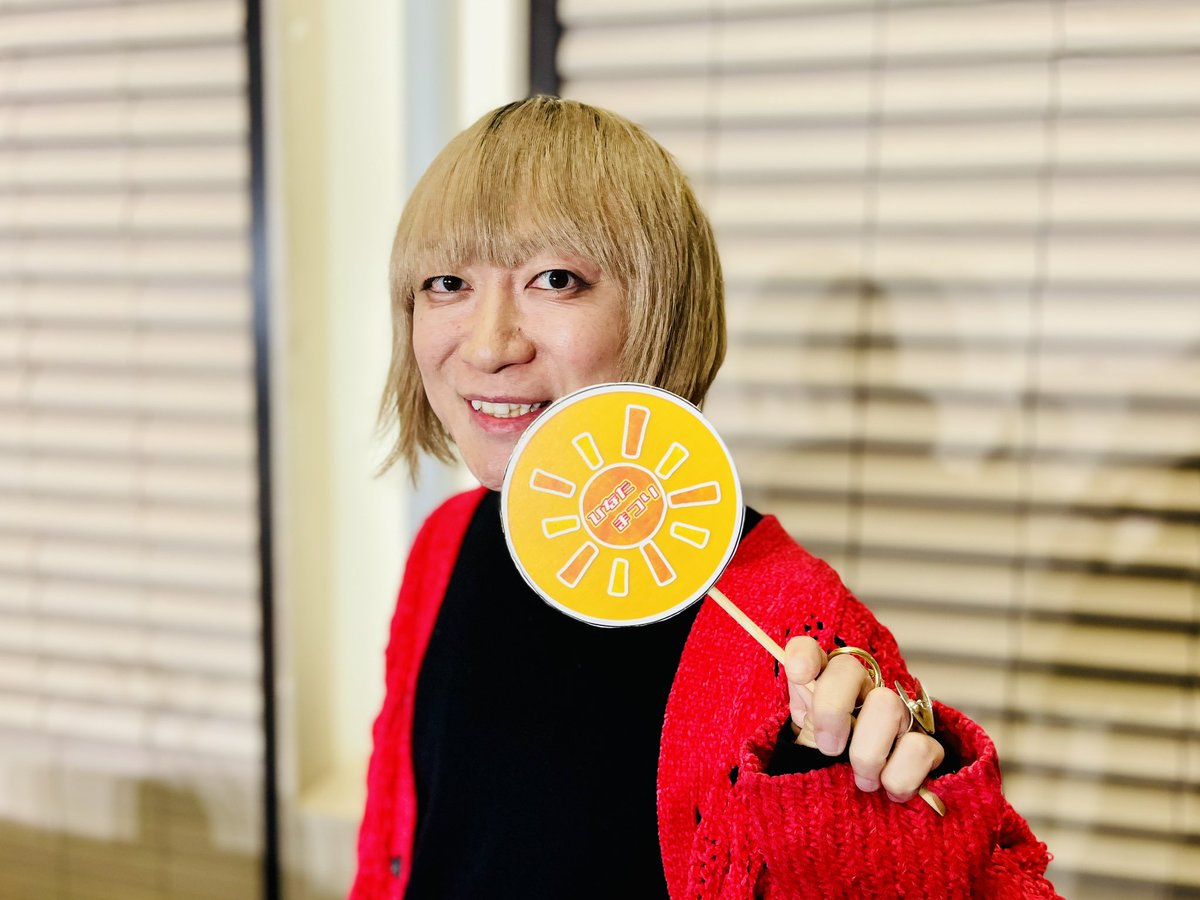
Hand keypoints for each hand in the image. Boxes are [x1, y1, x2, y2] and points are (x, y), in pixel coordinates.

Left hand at [784, 636, 943, 802]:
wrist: (864, 797)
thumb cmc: (830, 765)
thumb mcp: (808, 746)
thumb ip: (806, 725)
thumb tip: (809, 708)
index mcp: (824, 685)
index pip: (809, 650)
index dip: (803, 654)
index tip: (798, 673)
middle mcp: (862, 688)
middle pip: (849, 669)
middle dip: (833, 709)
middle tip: (829, 749)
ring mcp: (897, 711)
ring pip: (887, 705)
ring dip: (868, 754)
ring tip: (863, 779)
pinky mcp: (925, 742)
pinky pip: (919, 748)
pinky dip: (898, 777)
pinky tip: (889, 787)